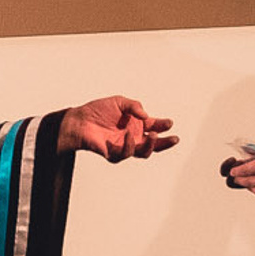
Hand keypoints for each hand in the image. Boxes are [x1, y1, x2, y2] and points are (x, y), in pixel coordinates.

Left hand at [59, 96, 176, 160]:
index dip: (164, 126)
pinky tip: (129, 135)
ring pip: (143, 152)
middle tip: (175, 139)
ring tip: (153, 135)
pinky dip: (129, 145)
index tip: (169, 123)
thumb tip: (146, 116)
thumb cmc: (98, 110)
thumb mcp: (119, 102)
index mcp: (137, 125)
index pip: (155, 127)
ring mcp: (124, 146)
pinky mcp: (114, 153)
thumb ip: (134, 106)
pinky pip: (125, 153)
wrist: (80, 120)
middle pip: (154, 145)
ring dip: (150, 145)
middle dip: (166, 143)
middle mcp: (133, 137)